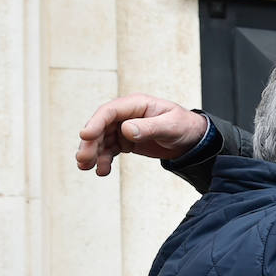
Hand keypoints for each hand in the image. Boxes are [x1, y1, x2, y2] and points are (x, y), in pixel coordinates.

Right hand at [75, 94, 208, 175]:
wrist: (192, 139)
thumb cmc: (184, 126)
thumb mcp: (170, 126)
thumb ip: (149, 128)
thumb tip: (126, 130)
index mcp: (136, 104)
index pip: (109, 111)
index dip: (95, 123)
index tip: (85, 136)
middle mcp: (127, 115)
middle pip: (101, 126)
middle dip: (90, 143)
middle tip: (82, 160)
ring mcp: (125, 128)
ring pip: (102, 139)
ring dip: (93, 153)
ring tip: (87, 168)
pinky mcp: (126, 141)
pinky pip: (110, 150)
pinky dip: (103, 160)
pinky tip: (101, 171)